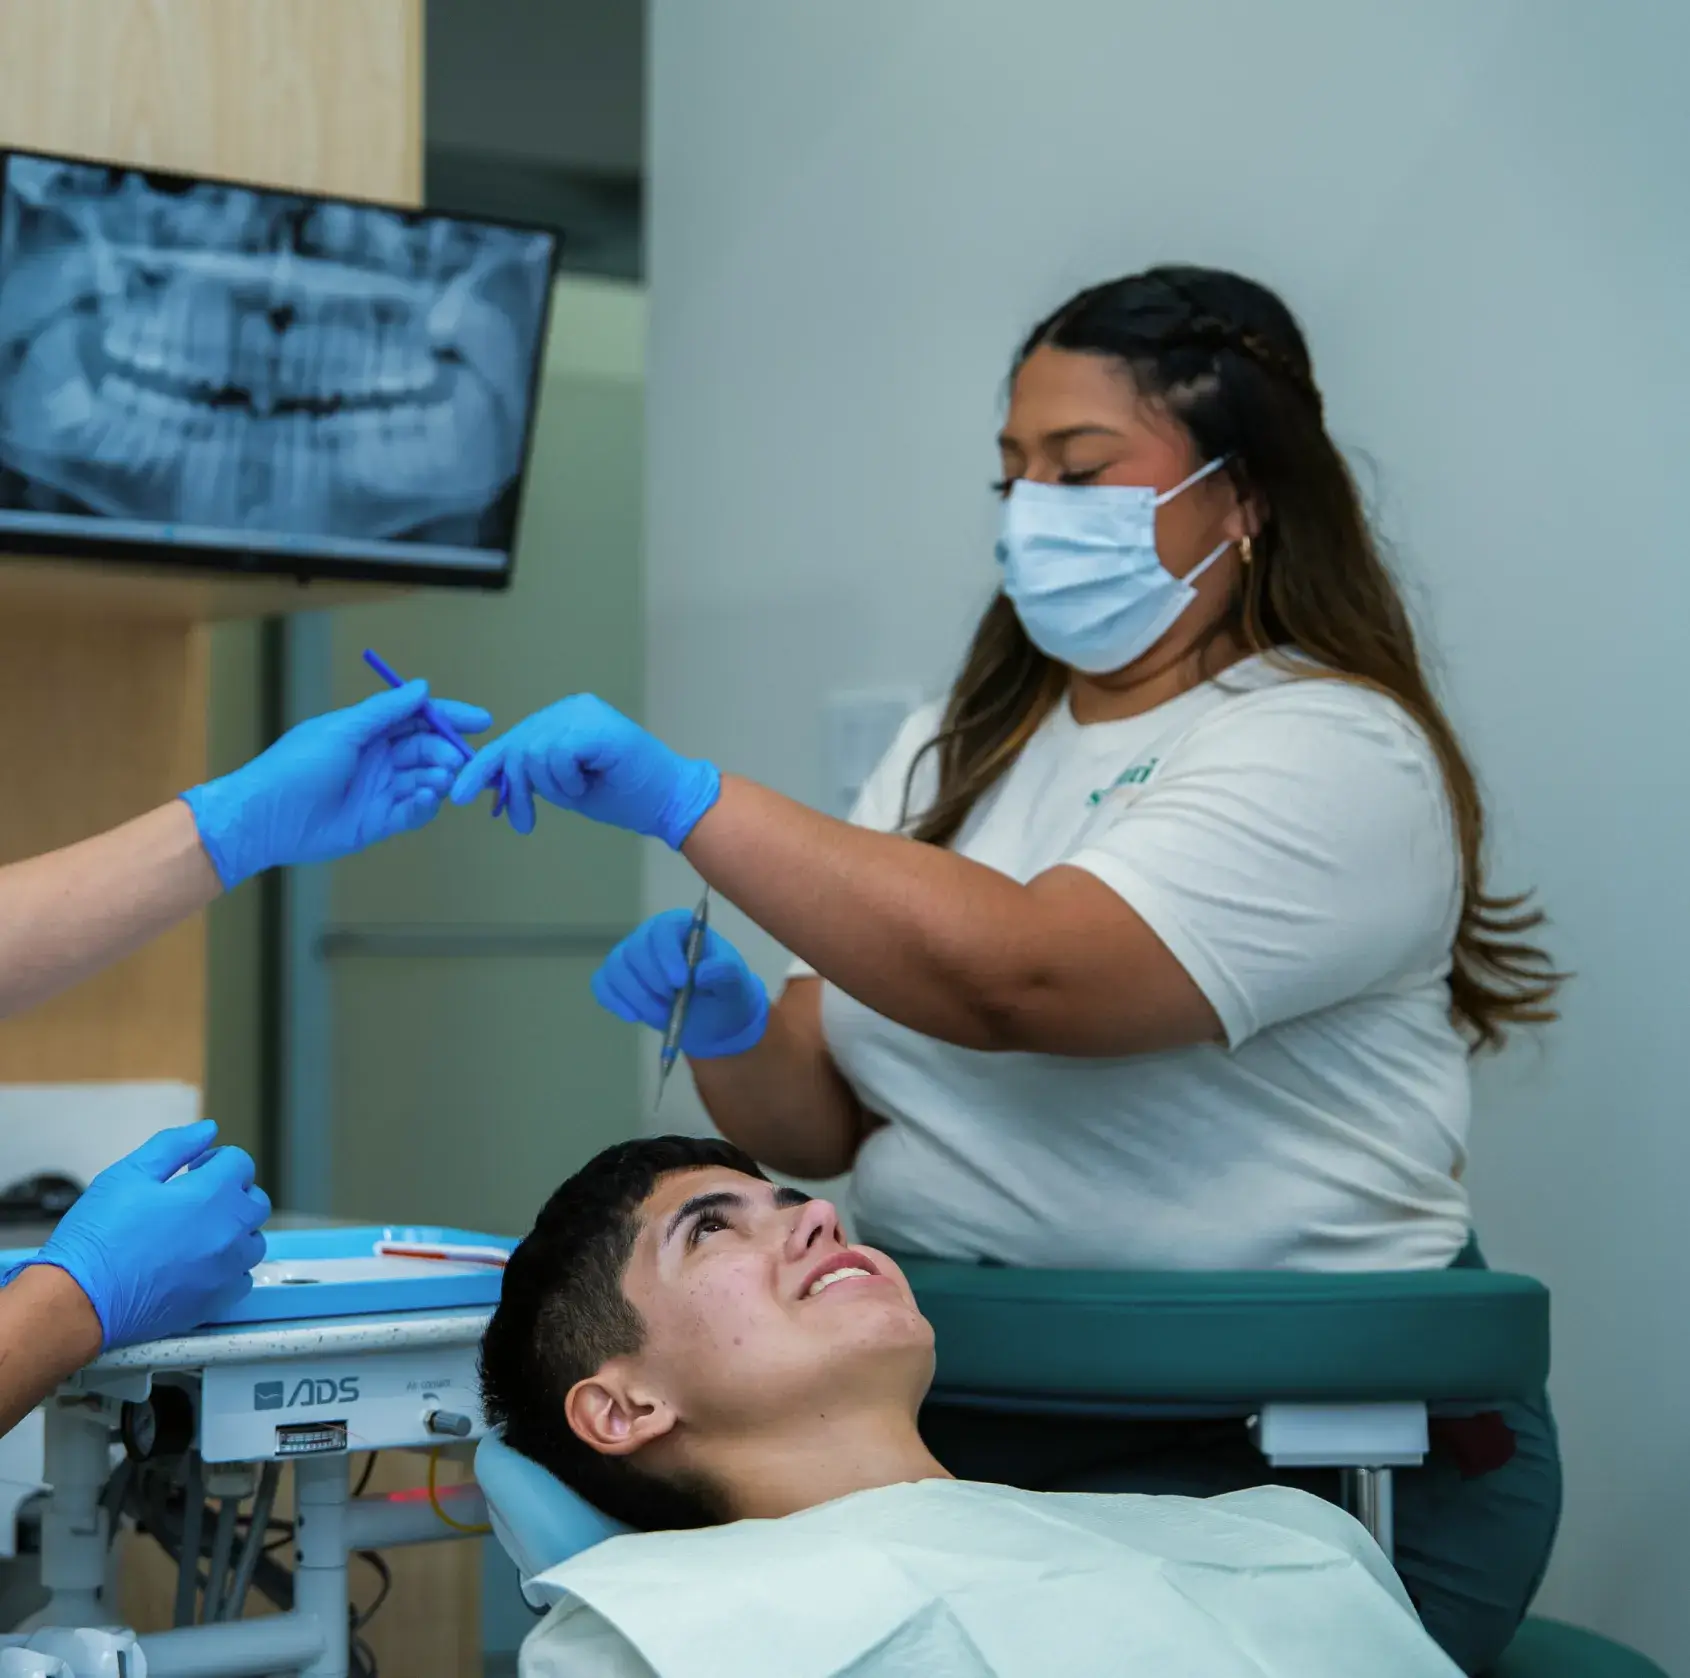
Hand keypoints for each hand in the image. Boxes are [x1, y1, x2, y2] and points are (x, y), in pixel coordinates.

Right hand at [10, 1121, 269, 1348]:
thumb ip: (173, 1145)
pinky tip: (200, 1266)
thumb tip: (206, 1131)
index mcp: (210, 1195)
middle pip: (255, 1201)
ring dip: (235, 1231)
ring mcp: (226, 1268)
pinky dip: (230, 1269)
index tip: (195, 1170)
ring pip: (253, 1241)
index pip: (240, 1163)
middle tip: (198, 1199)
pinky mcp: (216, 1301)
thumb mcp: (128, 1174)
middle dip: (232, 1193)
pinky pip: (242, 1278)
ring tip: (198, 1233)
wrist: (80, 1299)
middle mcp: (228, 1231)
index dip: (216, 1160)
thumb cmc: (98, 1238)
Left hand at [182, 681, 492, 887]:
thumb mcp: (341, 730)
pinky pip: (413, 811)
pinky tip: (425, 800)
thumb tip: (422, 688)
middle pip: (427, 750)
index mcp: (368, 732)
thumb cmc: (296, 766)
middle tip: (456, 760)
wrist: (265, 818)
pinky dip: (424, 805)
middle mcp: (378, 759)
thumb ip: (384, 711)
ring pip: (425, 781)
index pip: (418, 719)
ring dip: (438, 779)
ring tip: (438, 781)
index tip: (480, 722)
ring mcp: (380, 791)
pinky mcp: (379, 822)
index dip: (449, 718)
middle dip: (446, 752)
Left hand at [452, 694, 719, 849]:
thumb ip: (531, 777)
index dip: (484, 769)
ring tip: (578, 794)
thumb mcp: (565, 787)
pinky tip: (589, 784)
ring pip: (532, 755)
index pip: (512, 740)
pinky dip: (566, 781)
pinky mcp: (594, 726)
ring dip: (550, 788)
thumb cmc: (626, 796)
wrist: (669, 802)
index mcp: (564, 718)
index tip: (461, 796)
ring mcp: (583, 713)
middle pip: (515, 748)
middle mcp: (571, 707)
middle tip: (523, 821)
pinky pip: (555, 757)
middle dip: (513, 790)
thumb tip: (487, 781)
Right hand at [592, 909, 768, 1057]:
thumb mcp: (736, 985)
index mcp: (683, 928)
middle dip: (652, 984)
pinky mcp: (619, 979)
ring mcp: (632, 957)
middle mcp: (652, 937)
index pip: (664, 929)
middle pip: (636, 950)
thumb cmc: (726, 994)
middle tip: (672, 1007)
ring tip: (662, 1016)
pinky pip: (603, 983)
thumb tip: (703, 972)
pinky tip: (634, 1016)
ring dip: (636, 997)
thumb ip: (727, 974)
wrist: (714, 1019)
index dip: (666, 954)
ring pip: (617, 968)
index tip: (680, 982)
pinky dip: (614, 1001)